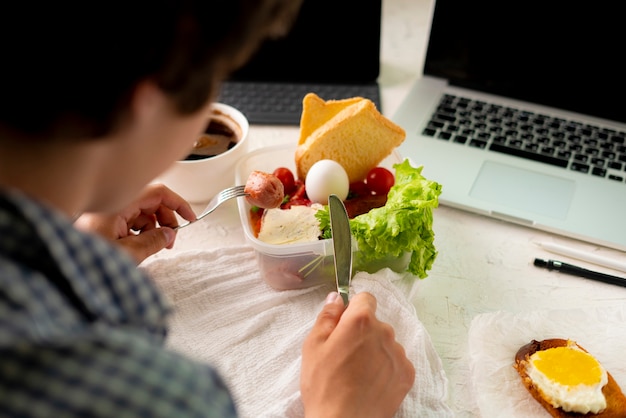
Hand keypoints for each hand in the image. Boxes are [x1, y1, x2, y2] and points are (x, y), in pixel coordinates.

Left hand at [74, 183, 196, 263]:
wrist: (59, 270)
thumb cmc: (85, 261)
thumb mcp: (127, 254)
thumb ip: (152, 242)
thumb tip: (169, 234)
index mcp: (119, 204)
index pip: (158, 193)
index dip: (178, 204)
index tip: (190, 218)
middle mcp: (112, 204)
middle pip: (150, 203)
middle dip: (165, 220)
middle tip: (170, 241)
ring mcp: (106, 213)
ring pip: (140, 214)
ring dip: (153, 228)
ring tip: (154, 248)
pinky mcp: (101, 223)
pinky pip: (128, 222)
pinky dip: (139, 232)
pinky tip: (138, 248)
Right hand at [300, 292, 415, 417]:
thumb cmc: (324, 385)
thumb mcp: (313, 345)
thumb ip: (327, 316)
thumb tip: (337, 298)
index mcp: (360, 321)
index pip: (365, 299)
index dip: (353, 309)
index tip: (344, 324)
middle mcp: (385, 332)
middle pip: (375, 323)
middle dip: (362, 333)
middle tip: (344, 355)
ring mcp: (399, 354)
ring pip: (386, 342)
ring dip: (374, 350)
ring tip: (357, 373)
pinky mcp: (407, 373)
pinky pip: (396, 360)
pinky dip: (385, 367)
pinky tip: (370, 382)